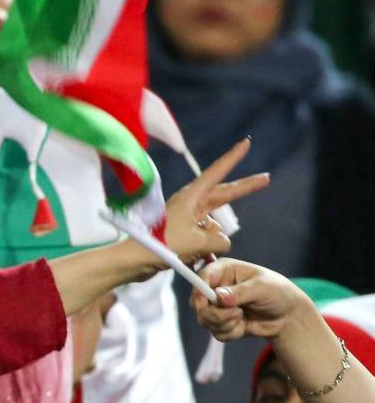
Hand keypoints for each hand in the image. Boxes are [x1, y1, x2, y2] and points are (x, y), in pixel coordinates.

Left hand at [157, 138, 268, 266]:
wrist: (135, 260)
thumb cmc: (163, 245)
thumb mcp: (199, 242)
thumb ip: (220, 240)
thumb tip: (221, 241)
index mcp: (191, 197)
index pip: (217, 172)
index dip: (233, 157)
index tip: (246, 142)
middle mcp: (189, 203)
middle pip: (223, 193)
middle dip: (243, 188)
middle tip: (266, 178)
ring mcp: (186, 218)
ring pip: (214, 225)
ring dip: (211, 241)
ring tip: (190, 250)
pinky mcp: (183, 233)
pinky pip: (205, 239)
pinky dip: (205, 250)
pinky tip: (193, 259)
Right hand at [192, 258, 307, 342]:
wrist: (288, 315)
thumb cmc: (278, 292)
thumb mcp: (263, 287)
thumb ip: (240, 292)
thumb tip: (220, 296)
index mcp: (223, 271)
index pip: (201, 279)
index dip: (198, 292)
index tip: (203, 304)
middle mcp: (216, 287)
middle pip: (198, 303)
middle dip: (215, 314)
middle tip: (236, 314)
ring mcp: (217, 306)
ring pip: (205, 320)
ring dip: (225, 324)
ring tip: (242, 318)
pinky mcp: (222, 322)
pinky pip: (216, 332)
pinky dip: (230, 333)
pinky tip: (243, 326)